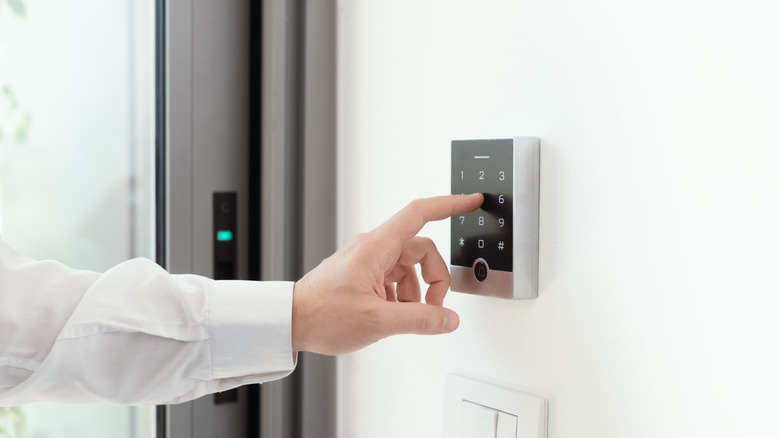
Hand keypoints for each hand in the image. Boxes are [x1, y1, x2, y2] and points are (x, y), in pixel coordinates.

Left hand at [291, 194, 483, 354]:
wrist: (290, 321)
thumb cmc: (321, 314)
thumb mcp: (377, 321)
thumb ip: (419, 320)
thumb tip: (448, 319)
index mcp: (376, 247)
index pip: (420, 213)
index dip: (449, 204)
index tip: (471, 201)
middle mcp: (373, 248)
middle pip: (422, 249)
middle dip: (434, 278)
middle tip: (431, 307)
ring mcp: (367, 261)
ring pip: (410, 268)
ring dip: (416, 293)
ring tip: (402, 316)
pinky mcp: (363, 274)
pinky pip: (395, 279)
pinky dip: (401, 297)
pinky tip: (389, 315)